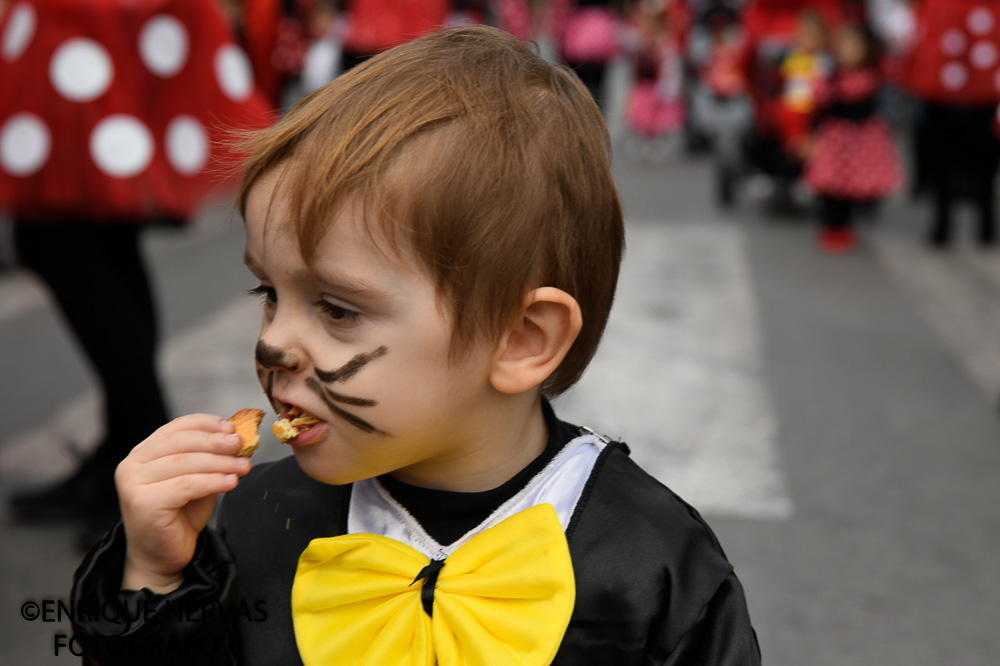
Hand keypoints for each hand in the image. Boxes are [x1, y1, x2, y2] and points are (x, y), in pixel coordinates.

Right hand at [116, 414, 251, 592]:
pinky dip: (212, 482)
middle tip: (241, 444)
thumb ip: (210, 460)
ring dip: (220, 463)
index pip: (176, 428)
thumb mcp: (197, 480)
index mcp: (143, 453)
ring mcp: (133, 484)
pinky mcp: (142, 503)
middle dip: (215, 442)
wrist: (161, 557)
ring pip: (185, 463)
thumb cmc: (180, 517)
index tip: (231, 427)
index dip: (205, 424)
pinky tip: (232, 482)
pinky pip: (185, 486)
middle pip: (181, 443)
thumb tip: (238, 439)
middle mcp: (132, 465)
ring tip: (244, 466)